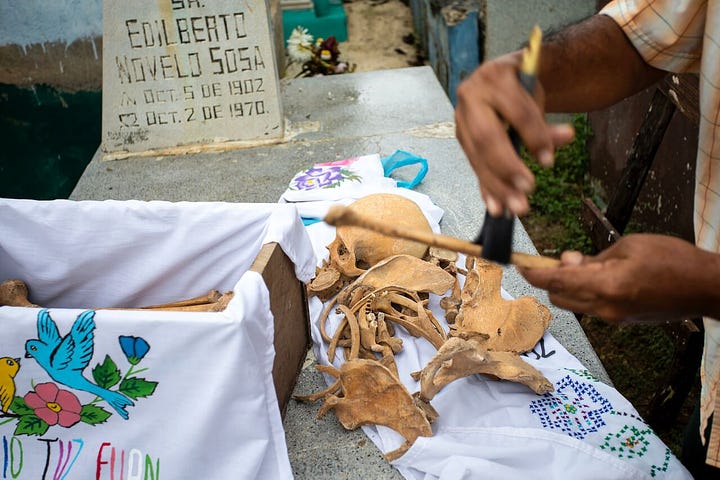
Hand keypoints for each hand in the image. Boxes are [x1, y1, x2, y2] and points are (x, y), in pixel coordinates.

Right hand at [454, 53, 574, 215]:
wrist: (500, 78)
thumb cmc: (522, 87)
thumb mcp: (536, 97)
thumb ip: (547, 121)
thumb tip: (567, 137)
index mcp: (495, 76)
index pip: (516, 112)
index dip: (533, 136)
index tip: (548, 161)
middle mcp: (470, 96)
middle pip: (487, 137)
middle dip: (507, 166)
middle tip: (527, 189)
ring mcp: (461, 118)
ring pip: (477, 155)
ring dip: (496, 185)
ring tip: (515, 207)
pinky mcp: (461, 137)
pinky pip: (473, 165)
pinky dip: (486, 188)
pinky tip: (496, 207)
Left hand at [517, 234, 719, 322]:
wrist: (706, 288)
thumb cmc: (673, 259)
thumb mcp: (629, 247)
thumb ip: (594, 258)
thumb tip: (569, 261)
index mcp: (606, 286)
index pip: (556, 280)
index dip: (533, 272)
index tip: (518, 264)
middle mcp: (605, 307)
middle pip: (558, 296)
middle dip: (549, 278)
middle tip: (558, 258)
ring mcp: (613, 318)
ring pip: (573, 304)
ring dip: (567, 286)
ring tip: (585, 264)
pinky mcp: (621, 321)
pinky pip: (590, 307)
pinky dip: (584, 292)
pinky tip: (600, 276)